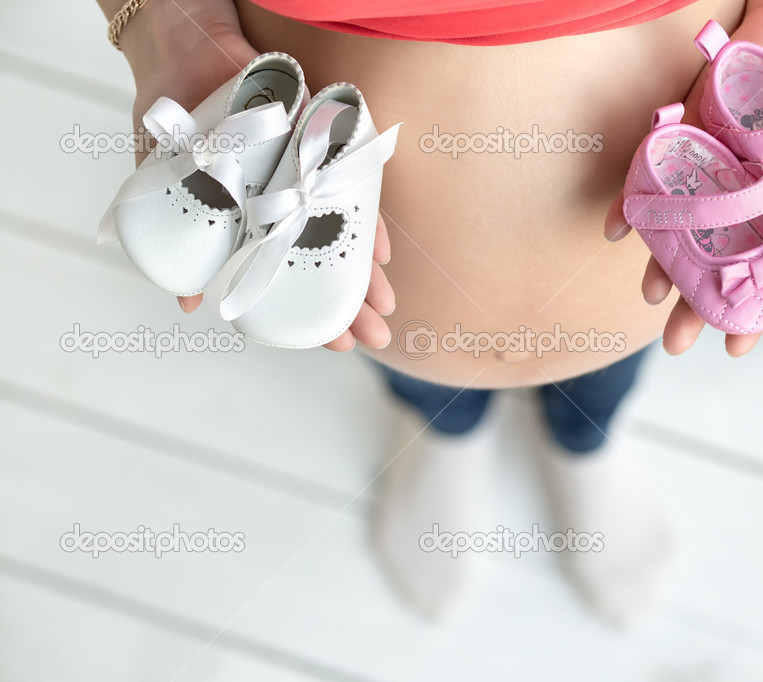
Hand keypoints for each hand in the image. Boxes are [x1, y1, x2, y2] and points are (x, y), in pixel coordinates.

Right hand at [117, 0, 394, 350]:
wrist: (179, 49)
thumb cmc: (172, 121)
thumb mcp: (165, 186)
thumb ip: (181, 241)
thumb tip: (188, 305)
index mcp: (257, 223)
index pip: (295, 278)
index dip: (316, 313)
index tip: (338, 345)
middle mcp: (289, 204)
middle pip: (329, 262)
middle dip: (354, 303)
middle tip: (375, 336)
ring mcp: (307, 176)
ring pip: (345, 232)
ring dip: (367, 271)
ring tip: (386, 305)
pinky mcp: (322, 144)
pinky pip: (352, 185)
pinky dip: (366, 218)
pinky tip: (382, 251)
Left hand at [603, 0, 762, 356]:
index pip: (762, 273)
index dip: (751, 311)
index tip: (735, 349)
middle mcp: (738, 200)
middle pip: (714, 261)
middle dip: (696, 302)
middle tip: (676, 343)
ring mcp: (707, 172)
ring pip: (680, 229)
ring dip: (662, 261)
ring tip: (649, 295)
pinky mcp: (683, 138)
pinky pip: (652, 175)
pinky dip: (634, 201)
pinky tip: (616, 229)